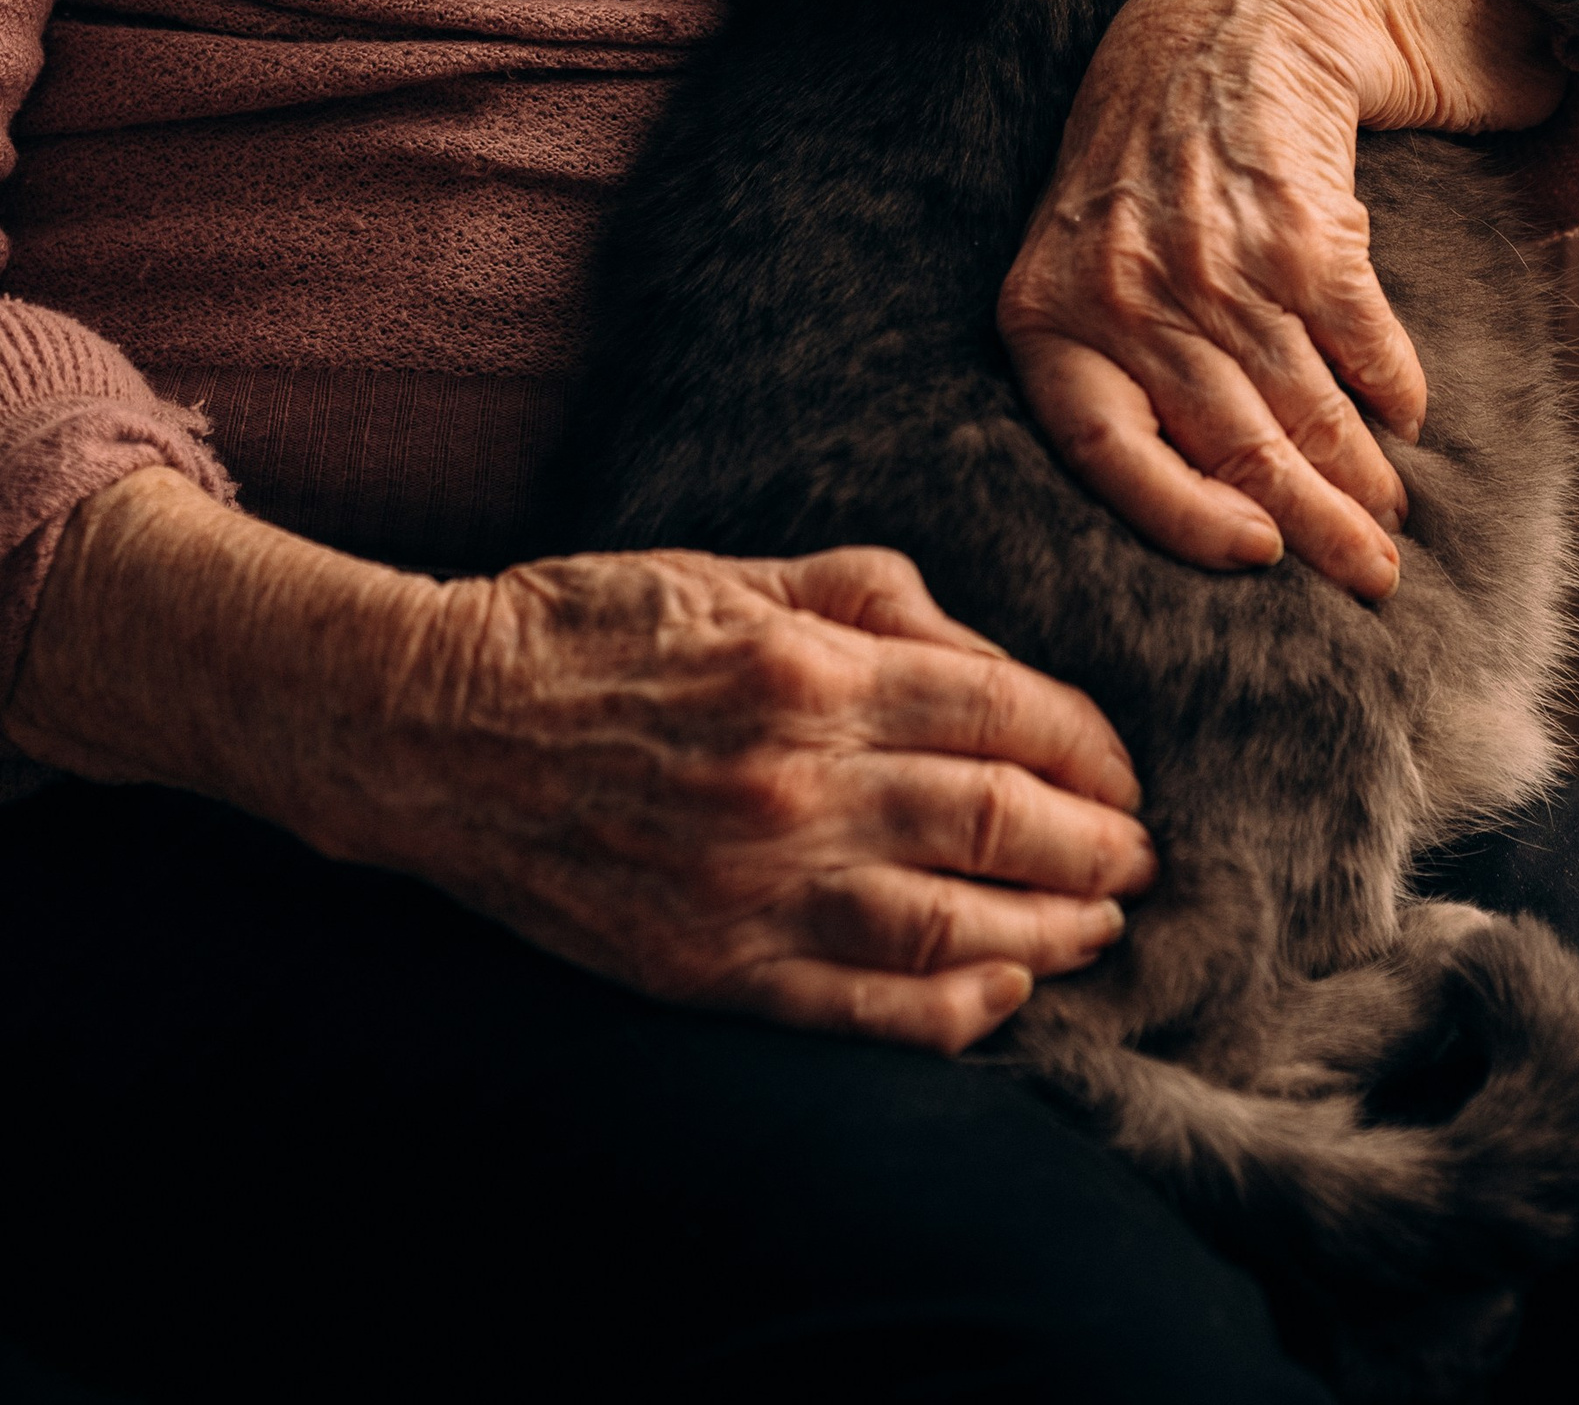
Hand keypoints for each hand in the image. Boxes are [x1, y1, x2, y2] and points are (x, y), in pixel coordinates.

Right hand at [7, 474, 1155, 1054]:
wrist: (437, 725)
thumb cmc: (592, 625)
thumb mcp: (737, 570)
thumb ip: (873, 598)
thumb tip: (983, 647)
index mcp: (812, 668)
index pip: (1006, 710)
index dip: (1089, 747)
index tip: (1125, 768)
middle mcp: (798, 781)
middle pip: (1001, 823)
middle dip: (1097, 846)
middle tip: (1141, 855)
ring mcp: (755, 886)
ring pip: (953, 926)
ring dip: (1051, 932)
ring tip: (1101, 927)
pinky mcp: (710, 965)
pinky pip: (863, 1004)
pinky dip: (953, 1008)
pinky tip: (1001, 993)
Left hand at [999, 0, 1563, 601]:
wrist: (1222, 22)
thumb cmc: (1142, 168)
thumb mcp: (1078, 259)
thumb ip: (1104, 367)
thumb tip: (1183, 504)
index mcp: (1050, 313)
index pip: (1101, 451)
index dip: (1179, 518)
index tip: (1252, 556)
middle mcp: (1129, 294)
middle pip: (1230, 448)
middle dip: (1311, 530)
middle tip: (1368, 581)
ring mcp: (1218, 261)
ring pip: (1302, 408)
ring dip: (1361, 478)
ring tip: (1390, 521)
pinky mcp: (1305, 228)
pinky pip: (1360, 341)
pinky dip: (1394, 390)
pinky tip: (1409, 420)